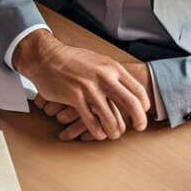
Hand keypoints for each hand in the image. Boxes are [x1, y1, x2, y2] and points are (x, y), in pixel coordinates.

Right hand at [37, 63, 153, 140]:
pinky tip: (98, 133)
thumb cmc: (71, 59)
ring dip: (115, 131)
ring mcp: (89, 89)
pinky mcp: (74, 98)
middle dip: (139, 120)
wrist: (46, 56)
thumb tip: (128, 86)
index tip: (143, 113)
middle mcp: (104, 78)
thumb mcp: (98, 60)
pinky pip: (92, 122)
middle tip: (139, 127)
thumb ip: (112, 72)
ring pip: (111, 118)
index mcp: (112, 67)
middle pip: (131, 104)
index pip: (138, 90)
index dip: (144, 106)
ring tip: (114, 134)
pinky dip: (98, 132)